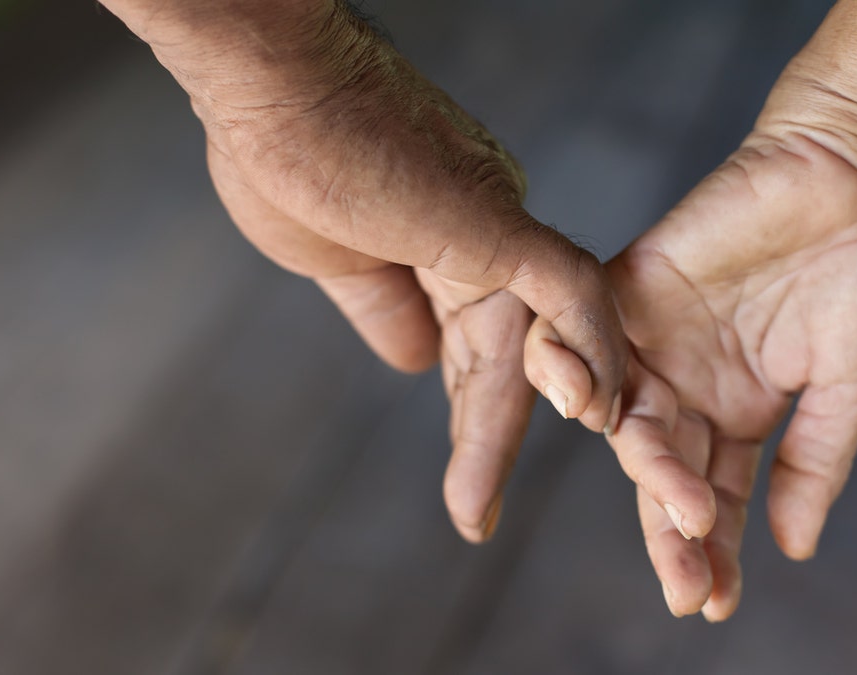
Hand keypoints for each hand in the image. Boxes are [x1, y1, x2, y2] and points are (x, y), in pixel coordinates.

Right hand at [103, 0, 626, 541]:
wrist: (268, 82)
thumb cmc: (287, 152)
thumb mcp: (335, 259)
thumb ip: (384, 308)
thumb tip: (416, 364)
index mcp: (450, 239)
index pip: (474, 339)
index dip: (471, 407)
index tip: (465, 479)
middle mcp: (489, 233)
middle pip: (505, 352)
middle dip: (489, 434)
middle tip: (473, 511)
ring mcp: (497, 226)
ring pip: (534, 342)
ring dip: (506, 428)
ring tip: (474, 506)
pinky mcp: (498, 221)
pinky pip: (569, 290)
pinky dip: (588, 351)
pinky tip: (588, 414)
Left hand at [533, 129, 856, 619]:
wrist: (842, 176)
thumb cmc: (854, 277)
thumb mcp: (843, 387)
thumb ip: (812, 463)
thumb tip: (793, 550)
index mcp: (735, 414)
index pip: (715, 498)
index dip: (714, 553)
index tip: (715, 605)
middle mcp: (686, 388)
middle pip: (665, 475)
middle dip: (674, 533)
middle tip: (685, 586)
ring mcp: (653, 343)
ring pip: (627, 422)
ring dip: (645, 469)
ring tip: (676, 511)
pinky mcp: (625, 290)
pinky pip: (579, 337)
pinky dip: (574, 373)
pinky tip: (593, 415)